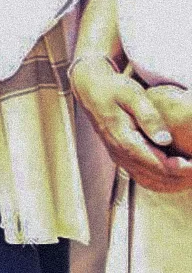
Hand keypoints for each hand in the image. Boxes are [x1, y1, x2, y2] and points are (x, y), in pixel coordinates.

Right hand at [73, 60, 191, 191]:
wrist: (90, 89)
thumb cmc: (113, 89)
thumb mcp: (132, 95)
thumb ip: (148, 117)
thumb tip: (165, 139)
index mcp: (123, 140)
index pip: (156, 165)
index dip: (181, 168)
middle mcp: (120, 153)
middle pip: (156, 178)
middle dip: (181, 178)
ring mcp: (119, 157)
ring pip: (150, 182)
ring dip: (174, 183)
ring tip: (191, 173)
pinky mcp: (122, 157)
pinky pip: (144, 178)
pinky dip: (163, 181)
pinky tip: (177, 173)